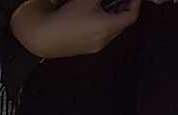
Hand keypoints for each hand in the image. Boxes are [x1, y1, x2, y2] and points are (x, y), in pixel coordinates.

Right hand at [11, 0, 140, 58]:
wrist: (42, 36)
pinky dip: (103, 24)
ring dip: (113, 17)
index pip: (131, 16)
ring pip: (112, 29)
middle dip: (123, 9)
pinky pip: (102, 34)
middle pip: (122, 23)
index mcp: (108, 27)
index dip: (134, 4)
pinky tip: (93, 16)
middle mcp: (105, 39)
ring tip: (107, 5)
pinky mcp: (88, 48)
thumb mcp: (85, 0)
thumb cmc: (62, 18)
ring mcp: (97, 45)